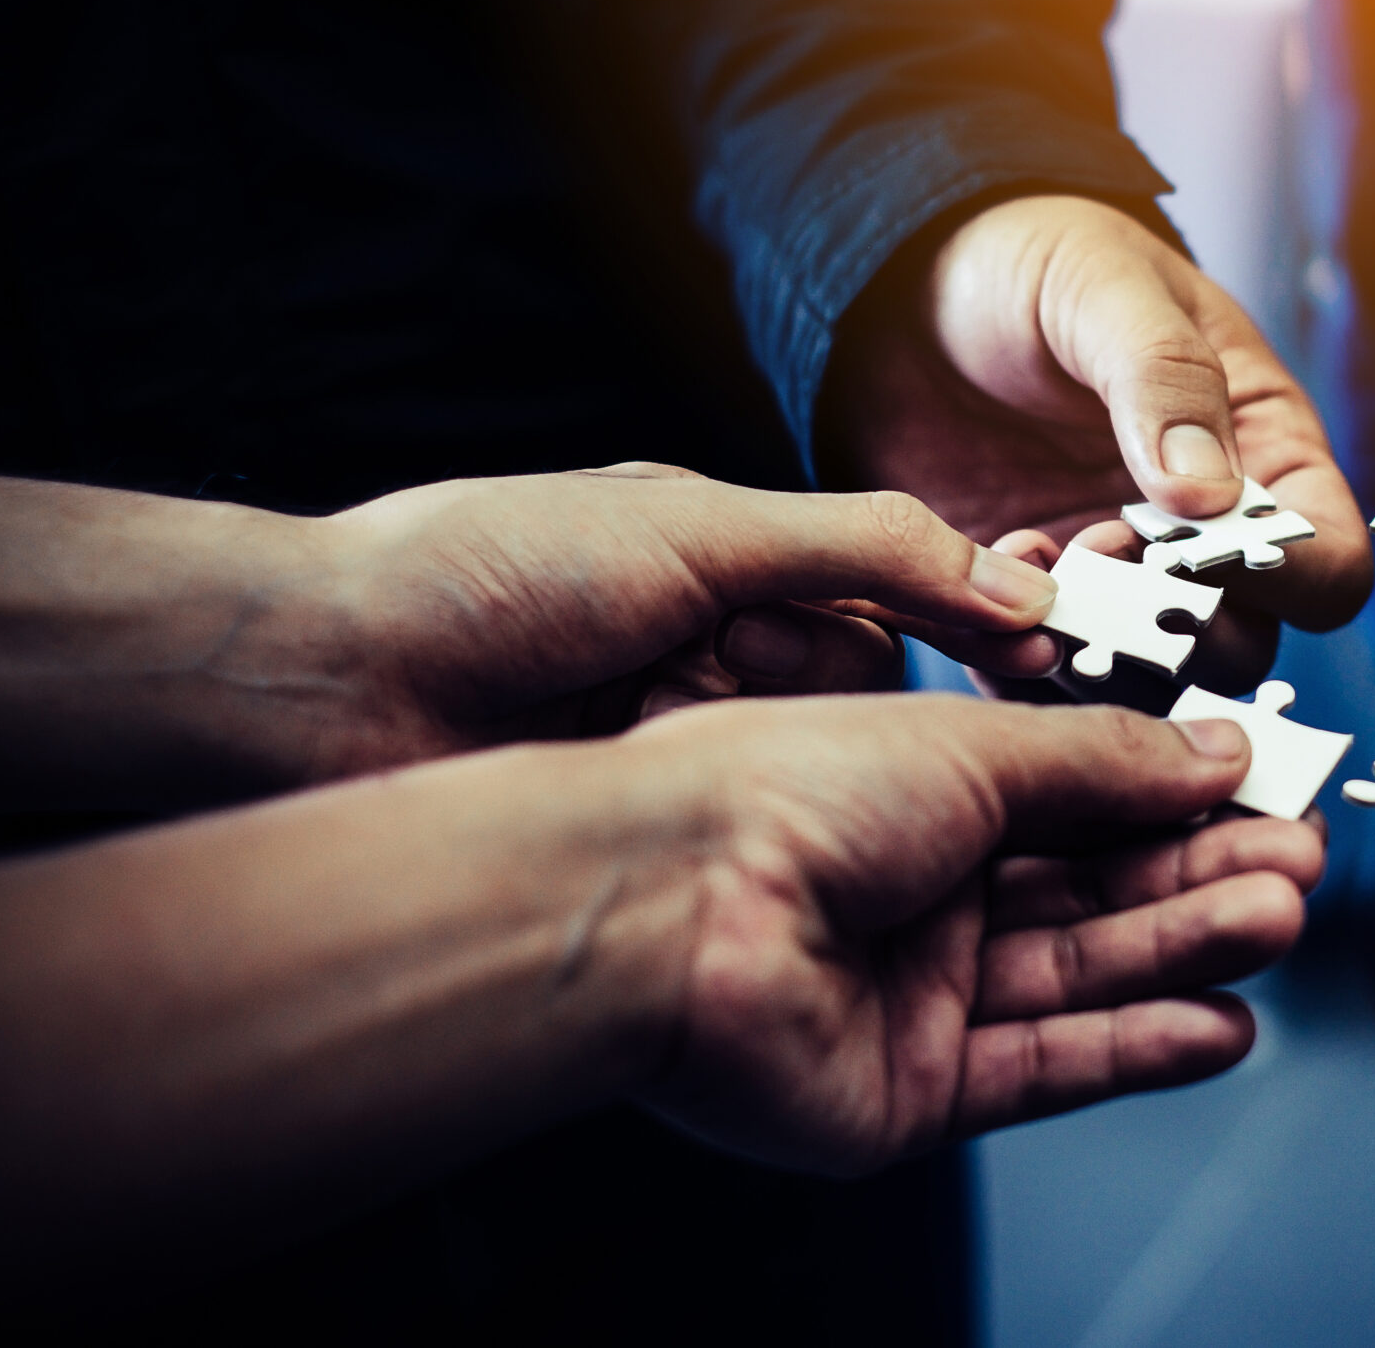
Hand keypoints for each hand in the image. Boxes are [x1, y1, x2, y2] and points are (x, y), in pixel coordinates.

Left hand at [0, 466, 1066, 806]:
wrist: (316, 680)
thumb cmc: (486, 569)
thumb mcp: (699, 531)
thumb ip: (865, 547)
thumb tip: (1005, 582)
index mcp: (732, 566)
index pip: (891, 607)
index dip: (974, 634)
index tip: (1059, 665)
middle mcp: (715, 656)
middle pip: (868, 696)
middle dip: (910, 722)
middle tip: (990, 756)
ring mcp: (677, 745)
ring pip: (818, 767)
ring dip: (842, 777)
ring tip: (880, 802)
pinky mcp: (644, 823)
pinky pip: (752, 827)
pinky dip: (781, 828)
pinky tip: (804, 844)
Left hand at [635, 694, 1320, 1172]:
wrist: (663, 903)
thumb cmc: (781, 789)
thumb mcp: (971, 746)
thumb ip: (1106, 761)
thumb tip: (1218, 751)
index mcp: (923, 792)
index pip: (1082, 800)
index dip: (1177, 799)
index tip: (1268, 790)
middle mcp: (921, 892)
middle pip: (1093, 891)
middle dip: (1199, 876)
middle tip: (1298, 862)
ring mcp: (915, 994)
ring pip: (1080, 973)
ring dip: (1185, 951)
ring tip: (1277, 922)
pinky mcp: (909, 1089)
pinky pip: (1041, 1067)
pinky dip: (1133, 1049)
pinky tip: (1218, 1026)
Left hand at [828, 195, 1371, 698]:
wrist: (912, 281)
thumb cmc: (1039, 261)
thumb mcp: (1107, 288)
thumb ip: (1165, 379)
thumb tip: (1211, 496)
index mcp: (1262, 449)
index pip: (1329, 558)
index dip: (1292, 577)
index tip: (1206, 549)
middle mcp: (1201, 532)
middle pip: (1245, 645)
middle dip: (1182, 629)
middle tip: (1103, 559)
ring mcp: (1114, 574)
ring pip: (1146, 677)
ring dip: (1098, 651)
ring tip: (1036, 570)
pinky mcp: (1027, 595)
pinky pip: (1040, 670)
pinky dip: (1016, 651)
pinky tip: (986, 568)